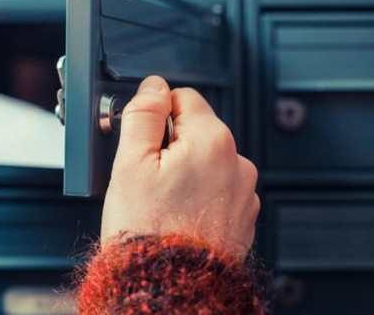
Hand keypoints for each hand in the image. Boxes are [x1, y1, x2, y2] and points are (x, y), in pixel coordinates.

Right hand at [101, 76, 258, 257]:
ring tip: (162, 201)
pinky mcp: (242, 216)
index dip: (156, 115)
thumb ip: (143, 114)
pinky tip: (178, 214)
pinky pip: (217, 189)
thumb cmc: (148, 231)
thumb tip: (153, 86)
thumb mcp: (130, 164)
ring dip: (185, 171)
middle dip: (169, 145)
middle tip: (147, 178)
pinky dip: (198, 195)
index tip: (142, 141)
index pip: (183, 97)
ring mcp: (244, 192)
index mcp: (213, 141)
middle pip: (196, 130)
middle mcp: (238, 163)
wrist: (169, 287)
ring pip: (206, 161)